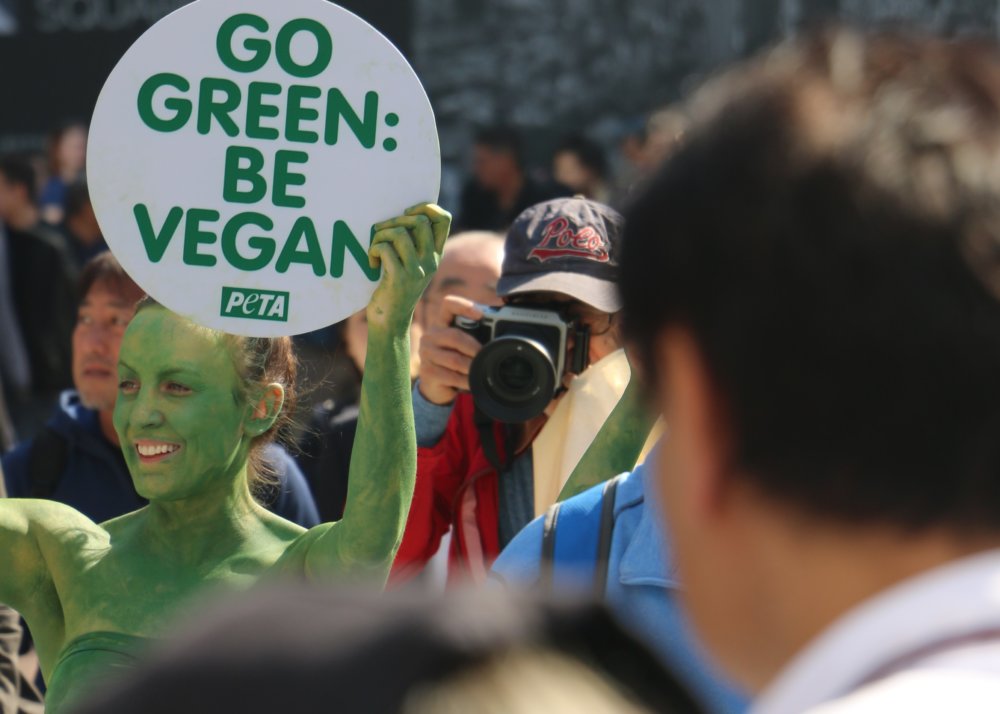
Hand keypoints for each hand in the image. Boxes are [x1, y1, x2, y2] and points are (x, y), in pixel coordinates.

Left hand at [366, 203, 450, 331]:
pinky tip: (373, 262)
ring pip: (400, 233)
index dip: (425, 207)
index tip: (406, 213)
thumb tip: (403, 215)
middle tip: (382, 233)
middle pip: (419, 221)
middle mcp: (430, 261)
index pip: (444, 219)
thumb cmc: (396, 288)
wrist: (391, 321)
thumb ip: (414, 243)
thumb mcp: (412, 265)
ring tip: (376, 248)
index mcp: (436, 254)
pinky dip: (374, 250)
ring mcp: (416, 270)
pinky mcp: (399, 278)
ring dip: (381, 235)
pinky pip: (385, 249)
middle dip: (395, 220)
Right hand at [417, 295, 485, 404]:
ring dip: (471, 366)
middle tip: (485, 355)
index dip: (463, 306)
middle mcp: (431, 336)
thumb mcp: (464, 346)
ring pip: (454, 359)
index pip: (448, 305)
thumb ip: (476, 337)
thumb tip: (501, 336)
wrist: (437, 386)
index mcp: (442, 323)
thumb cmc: (455, 361)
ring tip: (481, 370)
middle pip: (454, 336)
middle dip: (473, 347)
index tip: (481, 314)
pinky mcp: (427, 371)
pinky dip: (465, 380)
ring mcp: (426, 354)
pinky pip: (451, 376)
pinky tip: (472, 382)